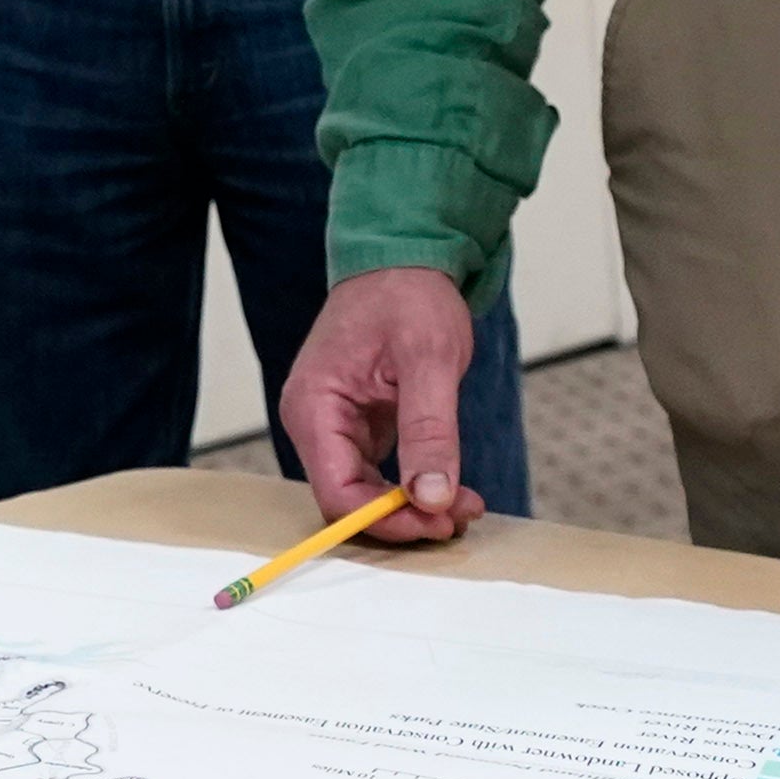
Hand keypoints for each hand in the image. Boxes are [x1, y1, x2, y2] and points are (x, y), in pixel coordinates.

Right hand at [274, 268, 489, 542]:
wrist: (405, 258)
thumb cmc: (408, 294)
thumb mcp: (429, 359)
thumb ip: (429, 430)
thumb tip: (430, 496)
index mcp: (314, 406)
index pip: (336, 491)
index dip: (384, 519)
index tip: (437, 521)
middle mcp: (315, 421)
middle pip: (349, 498)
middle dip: (405, 517)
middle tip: (460, 516)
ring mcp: (335, 425)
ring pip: (366, 491)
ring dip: (413, 506)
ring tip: (465, 504)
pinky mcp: (358, 425)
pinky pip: (379, 473)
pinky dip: (414, 486)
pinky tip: (451, 488)